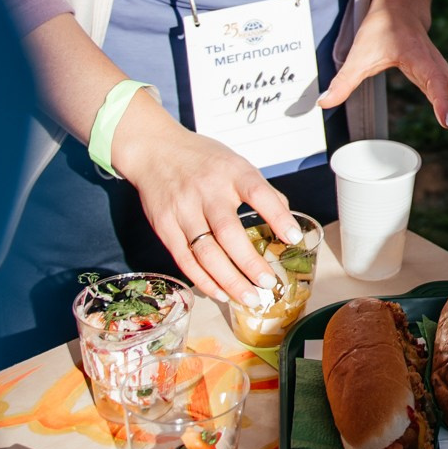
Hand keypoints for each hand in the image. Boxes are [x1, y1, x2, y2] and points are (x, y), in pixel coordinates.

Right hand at [107, 91, 302, 304]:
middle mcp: (207, 191)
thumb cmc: (203, 159)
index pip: (259, 193)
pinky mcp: (164, 225)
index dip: (278, 216)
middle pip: (229, 232)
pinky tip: (220, 293)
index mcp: (233, 172)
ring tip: (249, 298)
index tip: (292, 239)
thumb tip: (286, 221)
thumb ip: (260, 190)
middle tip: (268, 284)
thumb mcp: (236, 164)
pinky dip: (203, 280)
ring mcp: (183, 209)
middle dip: (250, 263)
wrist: (154, 150)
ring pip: (206, 252)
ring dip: (229, 280)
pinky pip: (185, 259)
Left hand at [319, 0, 447, 172]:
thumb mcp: (360, 52)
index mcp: (421, 59)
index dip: (442, 102)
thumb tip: (322, 103)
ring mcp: (444, 76)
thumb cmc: (382, 28)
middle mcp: (439, 69)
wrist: (400, 10)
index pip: (436, 82)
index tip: (446, 124)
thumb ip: (343, 80)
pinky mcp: (443, 82)